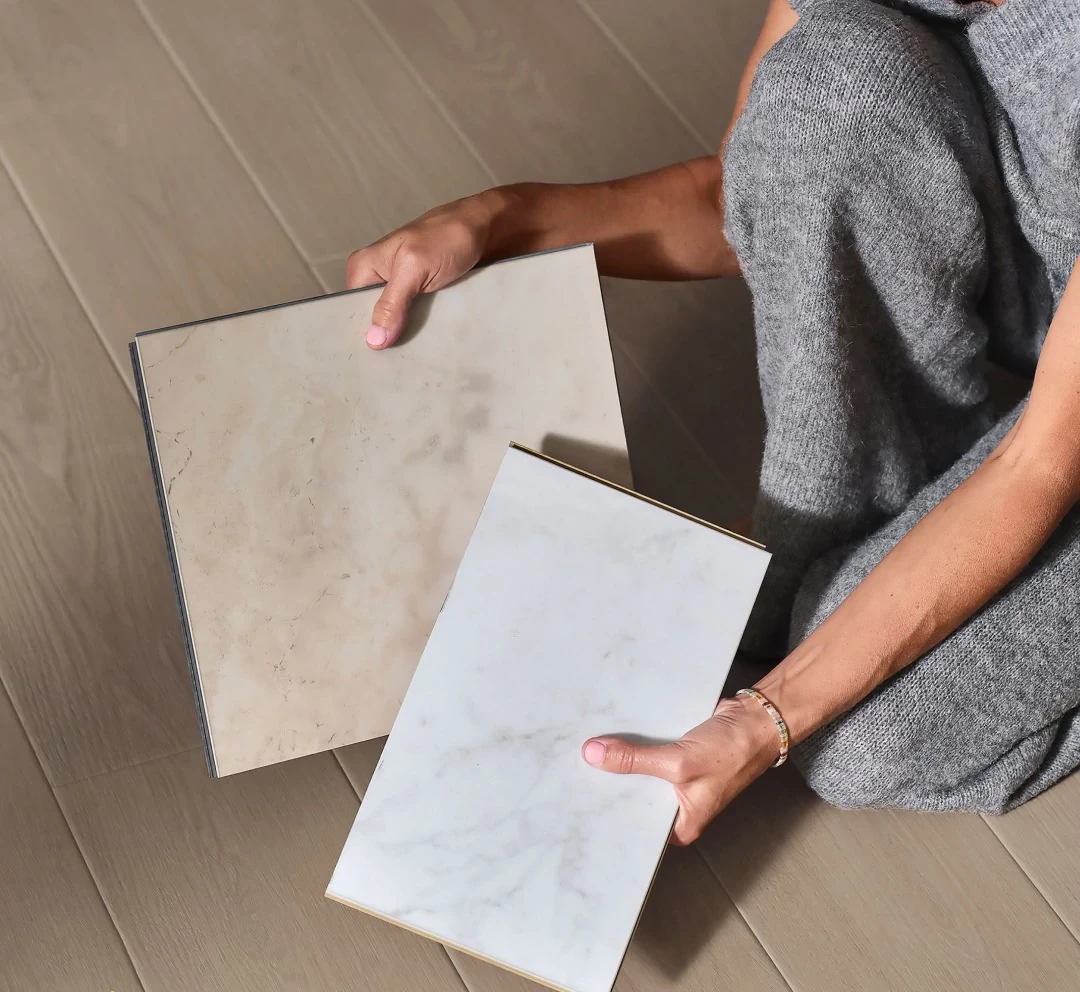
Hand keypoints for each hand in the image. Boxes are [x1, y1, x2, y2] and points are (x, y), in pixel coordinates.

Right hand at [345, 194, 494, 349]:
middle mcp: (379, 278)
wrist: (487, 230)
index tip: (375, 354)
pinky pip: (416, 321)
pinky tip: (430, 338)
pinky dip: (424, 329)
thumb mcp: (414, 268)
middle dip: (386, 336)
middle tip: (399, 353)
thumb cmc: (450, 234)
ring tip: (417, 347)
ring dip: (408, 335)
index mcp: (365, 267)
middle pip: (373, 321)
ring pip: (396, 324)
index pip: (350, 310)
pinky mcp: (421, 296)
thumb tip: (374, 338)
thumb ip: (392, 303)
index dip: (362, 332)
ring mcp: (401, 288)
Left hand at [581, 693, 779, 844]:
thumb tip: (594, 755)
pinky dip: (632, 743)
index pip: (636, 827)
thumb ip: (635, 760)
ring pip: (638, 772)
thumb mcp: (679, 762)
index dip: (609, 815)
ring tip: (585, 753)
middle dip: (610, 784)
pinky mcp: (675, 755)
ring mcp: (676, 780)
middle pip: (634, 798)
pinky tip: (609, 735)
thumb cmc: (732, 752)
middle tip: (574, 773)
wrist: (756, 719)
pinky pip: (647, 752)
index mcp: (681, 825)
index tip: (577, 803)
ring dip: (619, 760)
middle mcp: (677, 806)